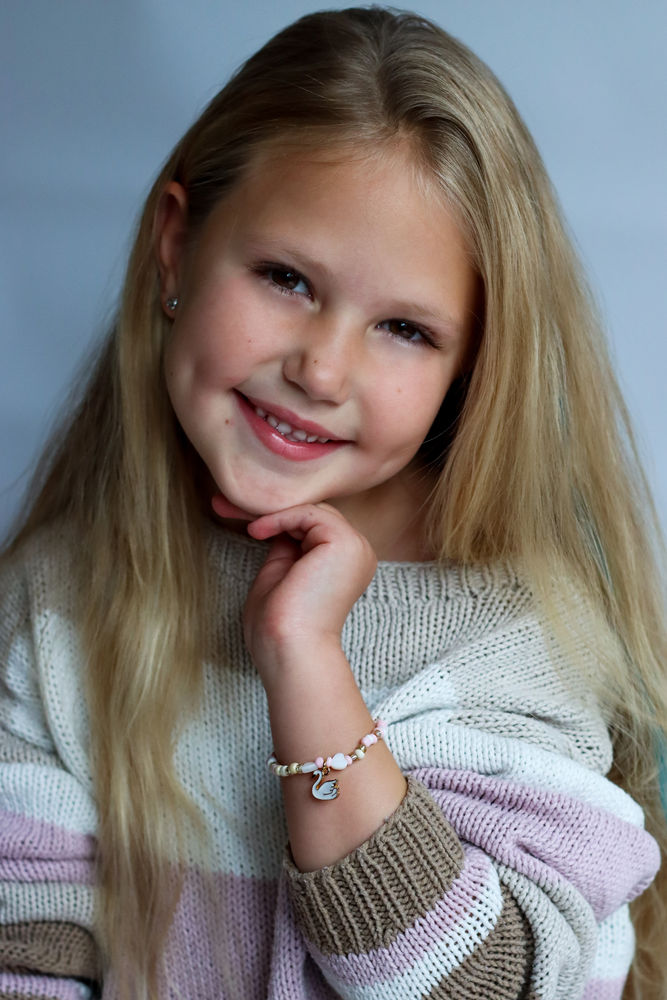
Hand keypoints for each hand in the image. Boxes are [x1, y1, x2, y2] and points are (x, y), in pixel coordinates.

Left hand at [219, 498, 376, 688]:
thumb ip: (284, 547)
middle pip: (311, 513)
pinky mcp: (346, 543)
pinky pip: (309, 513)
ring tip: (244, 525)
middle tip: (221, 504)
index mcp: (345, 563)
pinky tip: (257, 531)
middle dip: (267, 507)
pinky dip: (280, 518)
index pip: (309, 525)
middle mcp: (357, 552)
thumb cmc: (279, 625)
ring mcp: (356, 547)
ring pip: (311, 509)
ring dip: (272, 512)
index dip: (272, 517)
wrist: (290, 649)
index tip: (229, 510)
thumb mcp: (279, 573)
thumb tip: (275, 522)